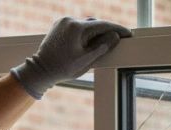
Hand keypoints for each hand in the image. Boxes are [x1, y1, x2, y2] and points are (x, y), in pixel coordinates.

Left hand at [11, 16, 131, 98]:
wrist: (42, 69)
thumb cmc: (63, 68)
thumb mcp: (86, 60)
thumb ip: (102, 47)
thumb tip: (115, 36)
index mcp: (77, 27)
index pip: (103, 25)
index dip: (117, 29)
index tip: (128, 33)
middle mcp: (70, 20)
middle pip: (94, 23)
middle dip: (107, 30)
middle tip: (120, 38)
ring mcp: (63, 21)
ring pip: (85, 25)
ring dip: (95, 32)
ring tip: (105, 42)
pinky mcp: (59, 25)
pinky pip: (76, 27)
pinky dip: (85, 33)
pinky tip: (89, 42)